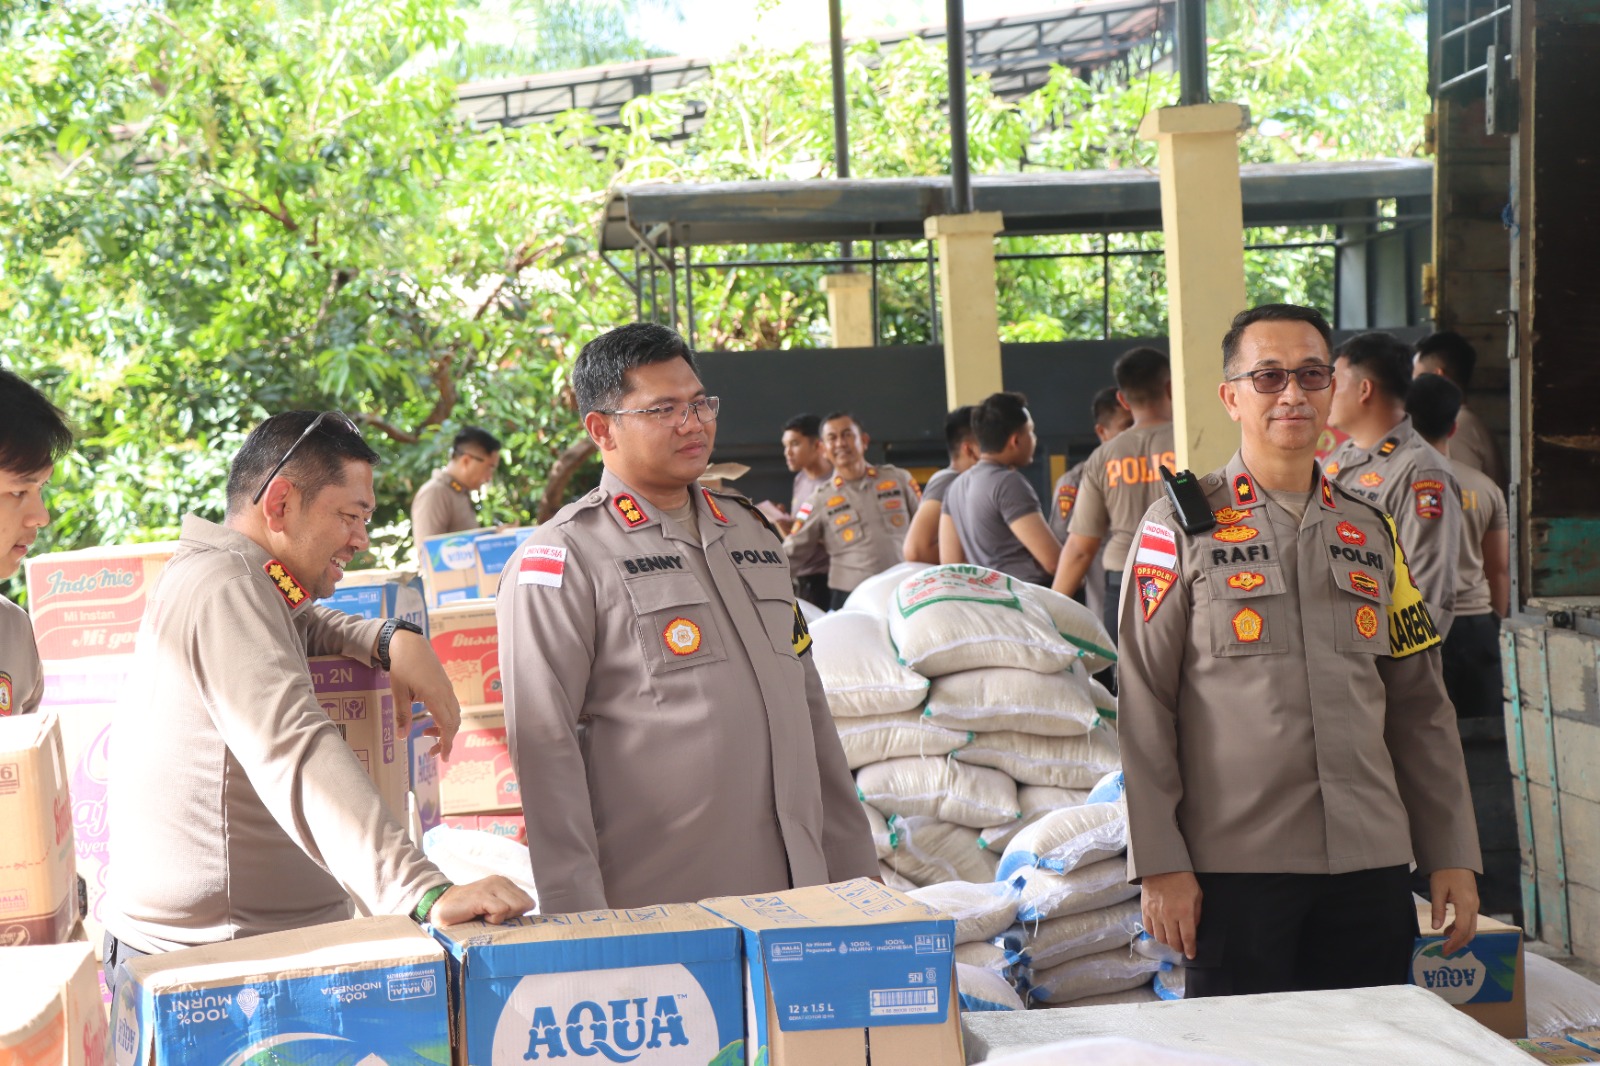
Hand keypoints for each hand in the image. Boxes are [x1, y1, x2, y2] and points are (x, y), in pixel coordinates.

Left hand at [385, 629, 460, 758]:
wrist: (410, 643)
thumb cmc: (402, 666)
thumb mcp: (398, 691)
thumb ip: (402, 714)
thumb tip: (401, 737)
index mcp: (435, 695)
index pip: (447, 725)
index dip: (446, 743)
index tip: (442, 757)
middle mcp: (446, 693)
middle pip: (454, 723)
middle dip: (446, 740)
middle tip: (431, 752)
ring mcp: (448, 689)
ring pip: (454, 715)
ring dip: (445, 729)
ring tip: (427, 734)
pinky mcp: (445, 686)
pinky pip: (451, 707)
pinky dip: (445, 718)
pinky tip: (430, 719)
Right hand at [430, 876, 533, 925]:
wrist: (442, 906)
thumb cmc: (469, 912)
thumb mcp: (493, 907)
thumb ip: (510, 908)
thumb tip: (528, 915)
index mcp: (505, 883)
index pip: (528, 901)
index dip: (517, 914)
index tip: (500, 917)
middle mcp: (500, 881)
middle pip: (524, 905)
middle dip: (511, 916)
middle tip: (491, 916)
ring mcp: (491, 886)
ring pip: (514, 907)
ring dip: (501, 917)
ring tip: (485, 915)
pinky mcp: (482, 895)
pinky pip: (501, 910)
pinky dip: (493, 919)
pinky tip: (480, 915)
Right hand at [1142, 871, 1202, 959]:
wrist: (1162, 866)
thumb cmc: (1183, 880)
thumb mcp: (1197, 896)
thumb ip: (1196, 915)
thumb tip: (1193, 929)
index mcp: (1184, 912)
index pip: (1187, 938)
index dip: (1190, 949)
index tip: (1192, 955)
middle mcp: (1169, 915)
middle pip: (1173, 941)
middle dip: (1179, 948)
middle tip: (1182, 948)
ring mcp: (1155, 913)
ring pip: (1160, 938)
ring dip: (1167, 942)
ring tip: (1171, 940)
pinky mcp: (1145, 910)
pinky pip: (1149, 929)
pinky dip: (1155, 934)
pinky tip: (1160, 932)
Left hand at [1429, 868, 1478, 954]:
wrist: (1456, 859)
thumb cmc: (1445, 872)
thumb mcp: (1437, 890)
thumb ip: (1437, 910)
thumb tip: (1436, 928)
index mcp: (1466, 904)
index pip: (1462, 929)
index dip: (1453, 942)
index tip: (1443, 949)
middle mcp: (1474, 907)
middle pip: (1470, 932)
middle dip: (1458, 944)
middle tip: (1445, 951)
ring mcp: (1475, 905)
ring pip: (1471, 928)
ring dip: (1460, 938)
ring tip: (1445, 943)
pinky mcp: (1472, 903)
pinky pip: (1469, 921)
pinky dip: (1461, 929)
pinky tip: (1448, 930)